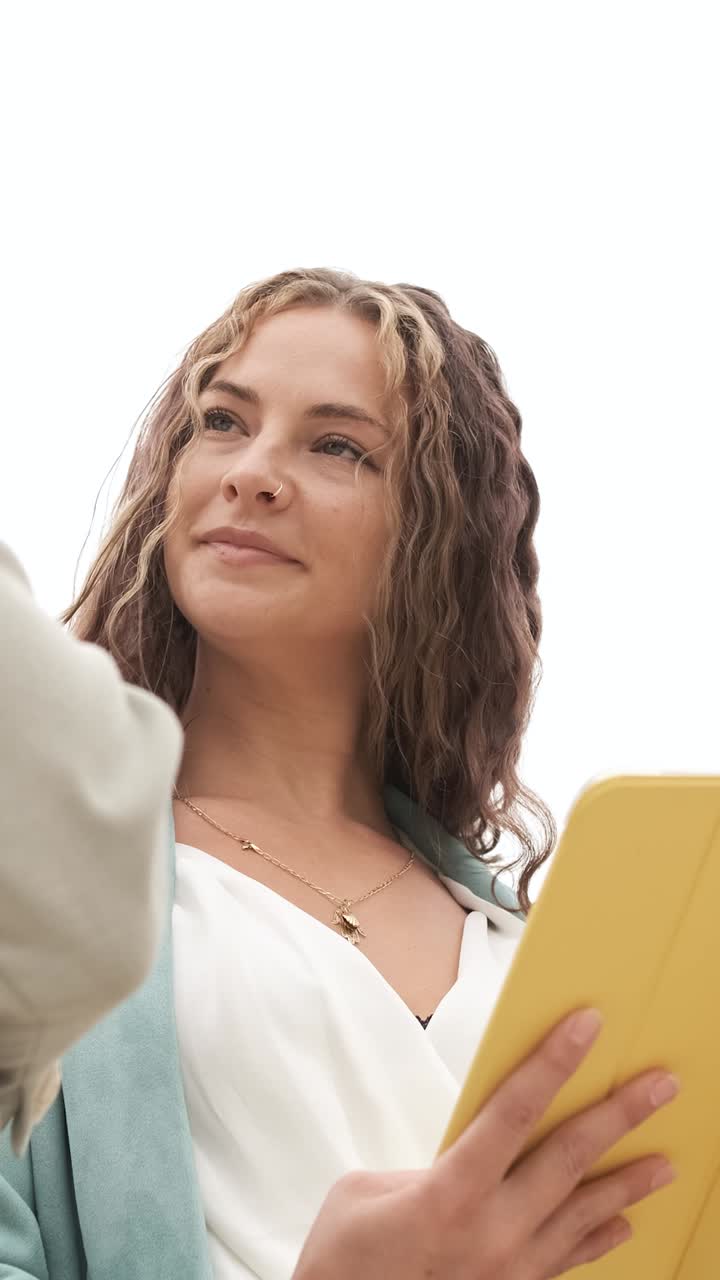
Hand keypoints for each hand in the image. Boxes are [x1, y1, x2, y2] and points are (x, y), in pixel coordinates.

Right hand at [292, 1007, 678, 1278]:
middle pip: (568, 1159)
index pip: (513, 1112)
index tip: (585, 1027)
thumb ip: (420, 1169)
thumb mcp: (362, 1195)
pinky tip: (624, 1223)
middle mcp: (491, 1233)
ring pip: (582, 1215)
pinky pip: (568, 1261)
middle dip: (618, 1116)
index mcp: (449, 1195)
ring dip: (627, 1183)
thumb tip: (459, 1162)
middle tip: (660, 1086)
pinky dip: (599, 1238)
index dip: (552, 1064)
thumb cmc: (341, 1266)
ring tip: (664, 1160)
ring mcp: (509, 1270)